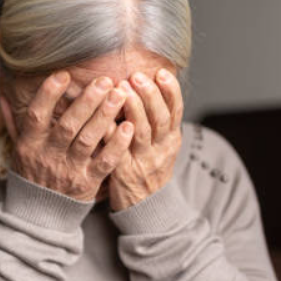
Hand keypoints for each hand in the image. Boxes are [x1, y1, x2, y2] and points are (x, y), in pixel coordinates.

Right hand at [7, 70, 134, 201]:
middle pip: (68, 125)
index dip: (48, 94)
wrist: (38, 216)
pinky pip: (104, 163)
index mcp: (29, 145)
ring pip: (88, 140)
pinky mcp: (87, 184)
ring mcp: (69, 171)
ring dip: (104, 116)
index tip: (63, 74)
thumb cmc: (30, 175)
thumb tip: (3, 93)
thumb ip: (13, 121)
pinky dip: (117, 145)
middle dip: (87, 101)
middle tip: (104, 80)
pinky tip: (128, 127)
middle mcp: (48, 156)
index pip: (36, 115)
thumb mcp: (17, 149)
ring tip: (119, 95)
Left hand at [106, 68, 183, 211]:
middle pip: (159, 118)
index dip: (170, 91)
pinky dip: (112, 133)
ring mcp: (143, 161)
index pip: (176, 111)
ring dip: (132, 108)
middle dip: (149, 95)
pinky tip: (104, 118)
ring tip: (121, 89)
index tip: (161, 72)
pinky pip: (117, 150)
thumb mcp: (163, 146)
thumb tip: (152, 84)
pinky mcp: (124, 172)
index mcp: (171, 140)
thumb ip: (159, 121)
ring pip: (141, 131)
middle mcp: (160, 149)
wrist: (147, 208)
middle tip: (136, 76)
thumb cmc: (150, 170)